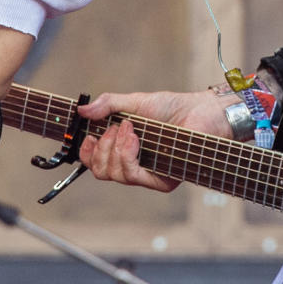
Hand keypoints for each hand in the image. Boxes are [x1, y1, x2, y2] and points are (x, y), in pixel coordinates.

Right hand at [78, 89, 233, 192]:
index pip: (95, 163)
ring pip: (115, 175)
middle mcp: (134, 165)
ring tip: (129, 127)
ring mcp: (147, 175)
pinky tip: (134, 138)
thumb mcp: (135, 101)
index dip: (86, 153)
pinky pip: (133, 176)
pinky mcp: (161, 182)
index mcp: (124, 149)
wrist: (200, 112)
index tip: (89, 136)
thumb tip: (82, 111)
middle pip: (101, 172)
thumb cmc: (172, 108)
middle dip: (102, 148)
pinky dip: (127, 155)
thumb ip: (108, 105)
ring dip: (116, 148)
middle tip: (115, 127)